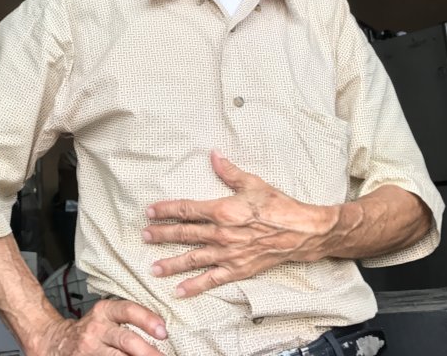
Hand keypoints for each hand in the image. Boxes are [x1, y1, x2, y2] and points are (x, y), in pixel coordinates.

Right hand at [41, 298, 166, 355]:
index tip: (163, 332)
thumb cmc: (91, 330)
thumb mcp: (105, 317)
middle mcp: (96, 328)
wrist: (55, 342)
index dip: (147, 320)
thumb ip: (129, 321)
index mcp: (104, 311)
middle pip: (126, 339)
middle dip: (148, 352)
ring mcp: (90, 348)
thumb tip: (162, 333)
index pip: (128, 310)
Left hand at [142, 151, 342, 296]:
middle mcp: (221, 233)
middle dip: (162, 235)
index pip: (187, 209)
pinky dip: (194, 286)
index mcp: (223, 210)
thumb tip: (213, 155)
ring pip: (193, 259)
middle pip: (185, 234)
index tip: (150, 211)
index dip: (166, 210)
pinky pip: (211, 280)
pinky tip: (178, 291)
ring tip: (153, 268)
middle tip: (144, 236)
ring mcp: (228, 254)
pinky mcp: (237, 270)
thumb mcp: (253, 183)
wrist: (301, 232)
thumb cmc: (278, 206)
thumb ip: (229, 171)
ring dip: (171, 263)